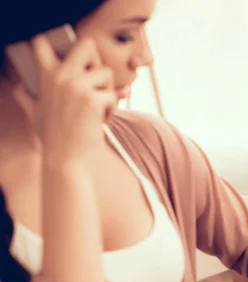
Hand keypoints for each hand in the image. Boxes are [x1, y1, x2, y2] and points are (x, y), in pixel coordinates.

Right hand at [12, 34, 116, 162]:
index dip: (59, 41)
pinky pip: (113, 96)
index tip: (70, 55)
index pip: (42, 42)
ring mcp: (76, 86)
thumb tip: (17, 87)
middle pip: (87, 45)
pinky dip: (112, 110)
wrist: (65, 158)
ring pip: (107, 73)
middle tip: (97, 83)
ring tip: (97, 110)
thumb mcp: (35, 113)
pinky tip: (100, 121)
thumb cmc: (53, 137)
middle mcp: (60, 76)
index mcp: (46, 76)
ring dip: (108, 92)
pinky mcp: (92, 98)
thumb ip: (27, 97)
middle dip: (97, 62)